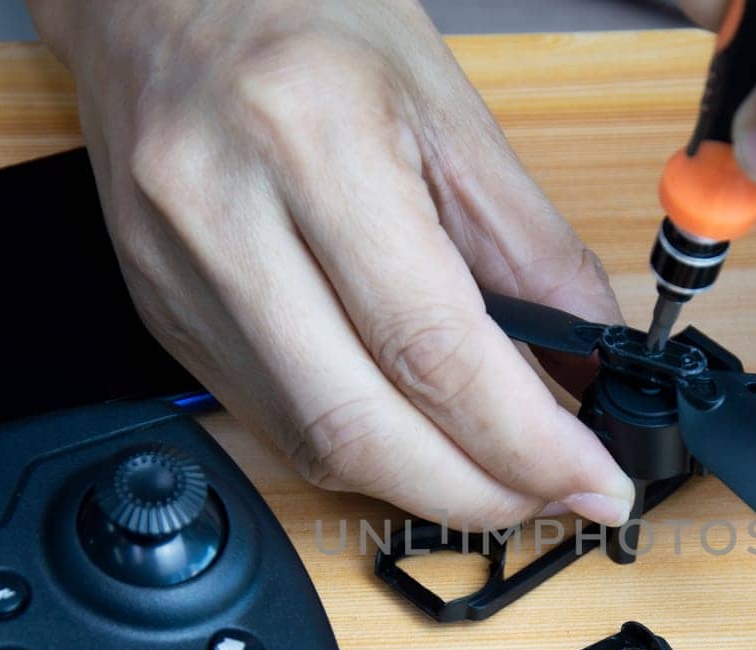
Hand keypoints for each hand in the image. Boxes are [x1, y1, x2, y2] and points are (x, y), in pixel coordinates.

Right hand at [26, 0, 635, 528]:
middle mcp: (222, 217)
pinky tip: (414, 436)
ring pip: (309, 444)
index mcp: (310, 139)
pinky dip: (360, 450)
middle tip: (554, 496)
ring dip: (422, 487)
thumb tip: (591, 367)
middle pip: (358, 428)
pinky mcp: (160, 316)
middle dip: (477, 494)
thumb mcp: (450, 110)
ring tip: (498, 472)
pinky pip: (270, 422)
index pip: (432, 348)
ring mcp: (177, 277)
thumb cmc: (306, 19)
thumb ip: (532, 251)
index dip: (526, 443)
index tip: (595, 482)